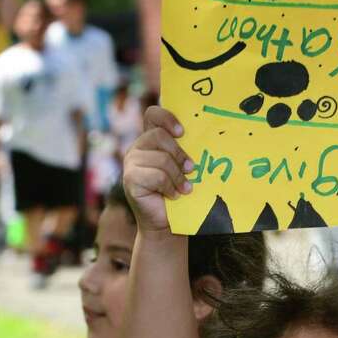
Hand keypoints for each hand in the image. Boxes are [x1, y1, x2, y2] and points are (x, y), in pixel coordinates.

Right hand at [122, 106, 193, 234]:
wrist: (166, 222)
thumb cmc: (179, 192)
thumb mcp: (184, 167)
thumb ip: (186, 150)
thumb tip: (207, 137)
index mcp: (151, 140)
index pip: (153, 115)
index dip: (167, 118)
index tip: (182, 132)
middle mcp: (138, 148)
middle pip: (159, 136)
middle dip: (179, 153)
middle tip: (191, 169)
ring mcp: (131, 162)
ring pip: (161, 159)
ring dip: (178, 176)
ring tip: (185, 188)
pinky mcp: (130, 179)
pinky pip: (157, 176)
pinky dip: (170, 187)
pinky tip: (173, 195)